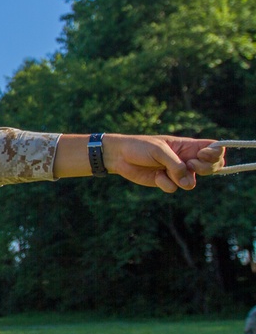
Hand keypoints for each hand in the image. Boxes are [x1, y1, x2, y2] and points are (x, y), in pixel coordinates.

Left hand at [103, 134, 221, 191]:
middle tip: (191, 165)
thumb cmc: (139, 147)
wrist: (119, 156)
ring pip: (192, 182)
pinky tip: (155, 176)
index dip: (215, 153)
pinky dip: (165, 183)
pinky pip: (173, 188)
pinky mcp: (165, 182)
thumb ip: (175, 164)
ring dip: (181, 178)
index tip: (203, 155)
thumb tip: (187, 181)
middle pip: (211, 167)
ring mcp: (176, 172)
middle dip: (205, 169)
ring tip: (166, 171)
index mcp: (187, 146)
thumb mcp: (159, 150)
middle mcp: (185, 159)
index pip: (213, 148)